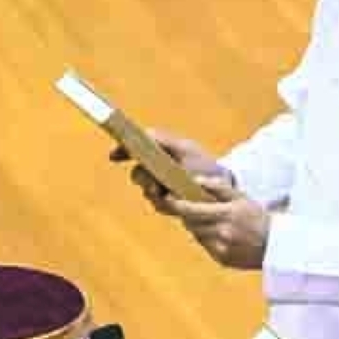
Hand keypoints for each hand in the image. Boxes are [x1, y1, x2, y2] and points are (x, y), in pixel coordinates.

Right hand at [110, 130, 230, 213]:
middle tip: (153, 181)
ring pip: (147, 191)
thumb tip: (144, 133)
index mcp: (160, 154)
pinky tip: (175, 202)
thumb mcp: (186, 149)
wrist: (224, 187)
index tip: (114, 156)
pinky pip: (158, 205)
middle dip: (142, 177)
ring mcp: (163, 189)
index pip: (134, 151)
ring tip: (167, 192)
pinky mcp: (170, 205)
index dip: (122, 151)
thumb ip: (164, 140)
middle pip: (138, 174)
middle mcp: (158, 172)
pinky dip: (164, 204)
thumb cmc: (204, 164)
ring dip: (154, 192)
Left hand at [171, 176, 270, 268]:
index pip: (191, 209)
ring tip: (212, 221)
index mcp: (226, 214)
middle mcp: (221, 232)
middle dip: (188, 215)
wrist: (276, 246)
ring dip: (198, 227)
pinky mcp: (222, 260)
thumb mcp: (242, 197)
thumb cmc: (259, 218)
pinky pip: (206, 247)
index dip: (176, 204)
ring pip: (197, 235)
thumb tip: (196, 181)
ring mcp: (221, 248)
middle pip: (191, 223)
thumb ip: (219, 188)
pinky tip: (221, 235)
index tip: (169, 198)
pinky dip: (208, 239)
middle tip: (191, 207)